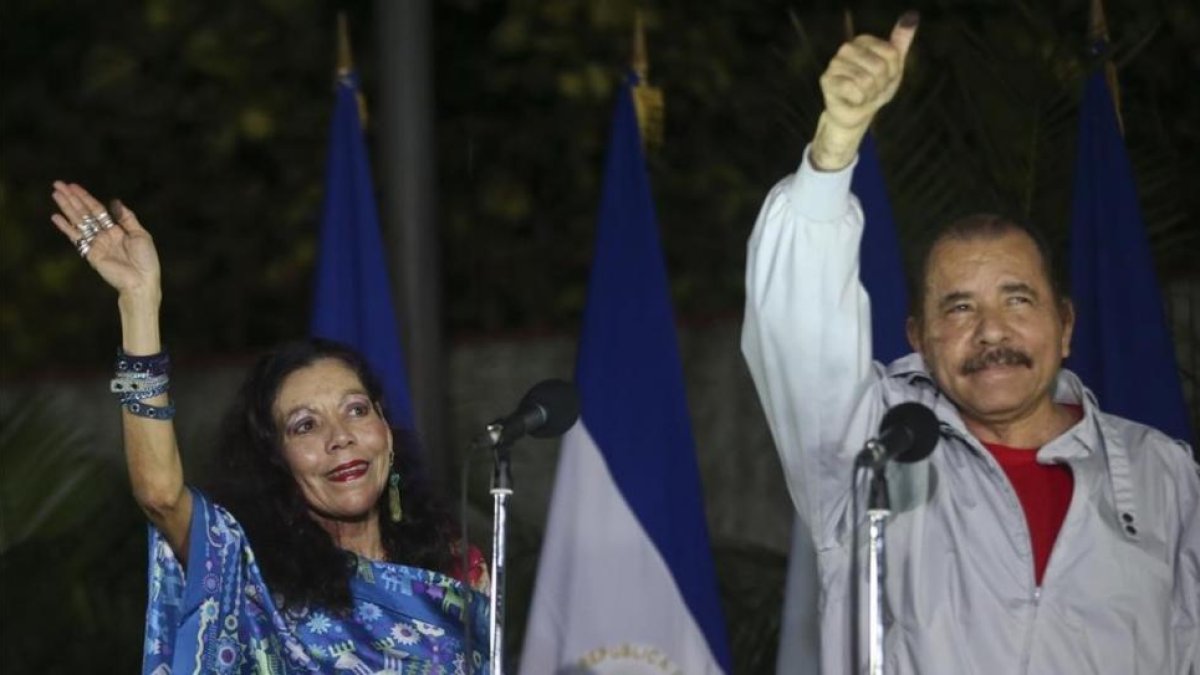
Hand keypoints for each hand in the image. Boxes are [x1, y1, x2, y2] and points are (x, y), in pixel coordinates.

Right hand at [51, 182, 160, 302]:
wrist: (142, 280)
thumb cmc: (146, 259)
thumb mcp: (140, 234)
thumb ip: (127, 218)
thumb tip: (113, 201)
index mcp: (117, 229)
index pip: (97, 210)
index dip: (86, 197)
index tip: (73, 186)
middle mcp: (104, 235)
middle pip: (85, 213)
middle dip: (72, 199)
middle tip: (58, 184)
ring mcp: (96, 244)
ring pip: (78, 221)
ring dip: (67, 208)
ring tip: (55, 194)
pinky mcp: (90, 254)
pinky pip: (76, 238)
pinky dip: (66, 228)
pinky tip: (56, 217)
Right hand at [811, 11, 918, 170]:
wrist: (856, 114)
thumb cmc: (875, 89)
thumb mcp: (894, 67)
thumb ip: (901, 43)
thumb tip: (911, 17)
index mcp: (864, 41)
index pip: (892, 54)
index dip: (893, 73)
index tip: (884, 79)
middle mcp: (847, 48)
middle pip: (880, 67)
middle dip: (880, 85)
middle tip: (872, 90)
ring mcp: (835, 63)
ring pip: (866, 81)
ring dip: (869, 94)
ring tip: (862, 95)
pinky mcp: (827, 80)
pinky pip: (853, 90)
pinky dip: (858, 100)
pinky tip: (852, 100)